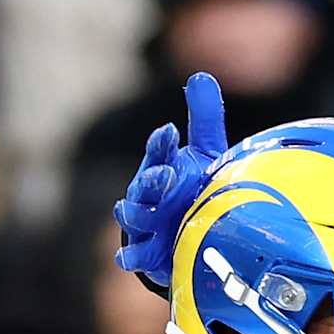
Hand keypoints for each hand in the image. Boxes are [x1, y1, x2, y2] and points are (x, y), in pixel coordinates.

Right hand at [112, 72, 228, 290]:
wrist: (192, 235)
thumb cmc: (196, 188)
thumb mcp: (207, 153)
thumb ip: (204, 118)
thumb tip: (200, 76)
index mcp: (164, 166)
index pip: (161, 150)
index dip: (163, 143)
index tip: (171, 132)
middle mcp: (150, 194)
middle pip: (145, 184)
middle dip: (152, 179)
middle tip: (167, 174)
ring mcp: (146, 224)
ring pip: (132, 217)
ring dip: (136, 213)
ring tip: (140, 210)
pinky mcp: (146, 253)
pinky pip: (132, 256)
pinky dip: (129, 256)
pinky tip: (127, 257)